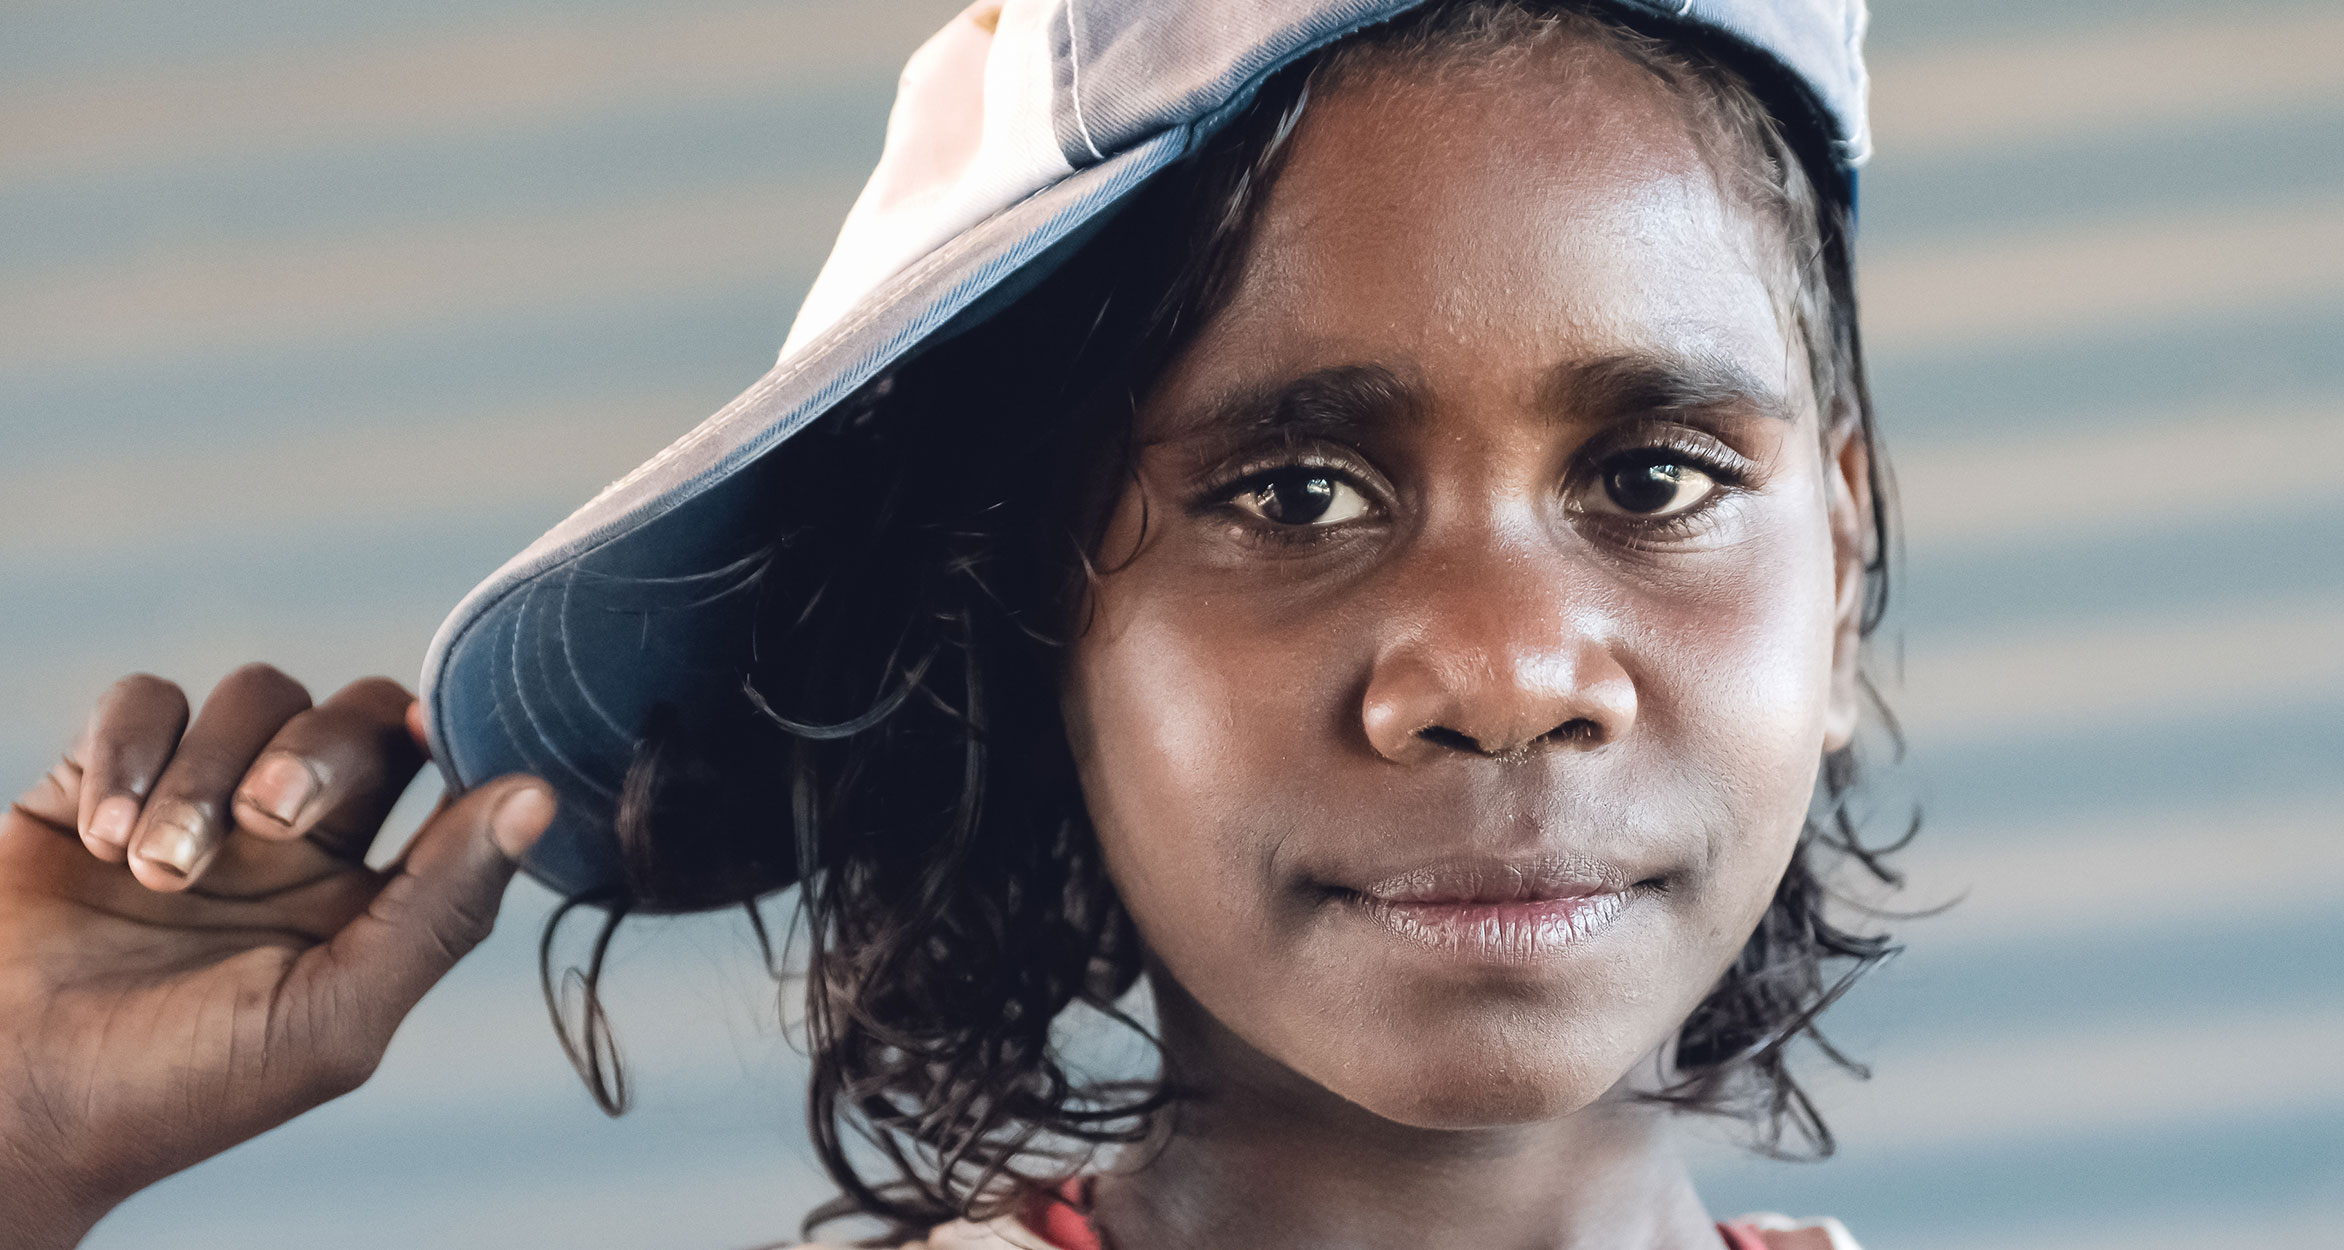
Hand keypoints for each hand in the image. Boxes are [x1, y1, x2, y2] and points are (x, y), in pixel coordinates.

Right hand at [0, 665, 554, 1248]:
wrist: (4, 1105)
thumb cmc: (178, 1086)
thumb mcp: (333, 1015)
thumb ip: (441, 905)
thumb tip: (540, 795)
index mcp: (369, 892)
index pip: (441, 773)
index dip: (447, 736)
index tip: (424, 738)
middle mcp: (297, 837)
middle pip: (356, 717)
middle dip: (316, 753)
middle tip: (265, 823)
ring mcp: (201, 800)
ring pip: (253, 696)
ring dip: (205, 773)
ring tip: (153, 872)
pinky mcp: (103, 779)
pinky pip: (144, 700)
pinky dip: (129, 752)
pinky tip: (103, 837)